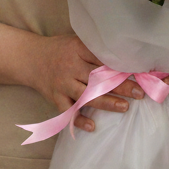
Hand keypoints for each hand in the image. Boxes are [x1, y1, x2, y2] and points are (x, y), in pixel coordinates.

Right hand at [29, 33, 143, 132]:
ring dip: (106, 102)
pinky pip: (68, 111)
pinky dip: (79, 120)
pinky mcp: (55, 98)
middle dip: (120, 86)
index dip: (120, 66)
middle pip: (98, 78)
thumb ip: (95, 50)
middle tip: (139, 93)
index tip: (138, 72)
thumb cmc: (60, 50)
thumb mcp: (76, 42)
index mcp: (78, 49)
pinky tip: (92, 126)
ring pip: (86, 95)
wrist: (29, 58)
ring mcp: (62, 84)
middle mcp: (70, 67)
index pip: (102, 58)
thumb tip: (125, 57)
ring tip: (125, 107)